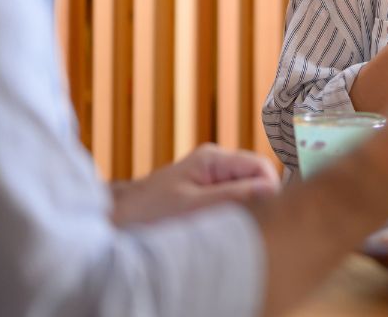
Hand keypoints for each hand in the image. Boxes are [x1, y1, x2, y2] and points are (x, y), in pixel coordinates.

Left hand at [111, 143, 279, 225]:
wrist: (115, 225)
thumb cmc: (148, 214)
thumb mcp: (195, 206)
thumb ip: (235, 196)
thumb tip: (273, 189)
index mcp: (213, 158)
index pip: (261, 167)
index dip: (269, 190)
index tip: (264, 215)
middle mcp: (214, 163)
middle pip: (255, 179)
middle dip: (254, 201)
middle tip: (241, 225)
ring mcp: (208, 178)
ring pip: (244, 192)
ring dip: (240, 211)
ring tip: (223, 228)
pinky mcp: (202, 193)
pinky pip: (230, 202)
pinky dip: (229, 216)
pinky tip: (216, 229)